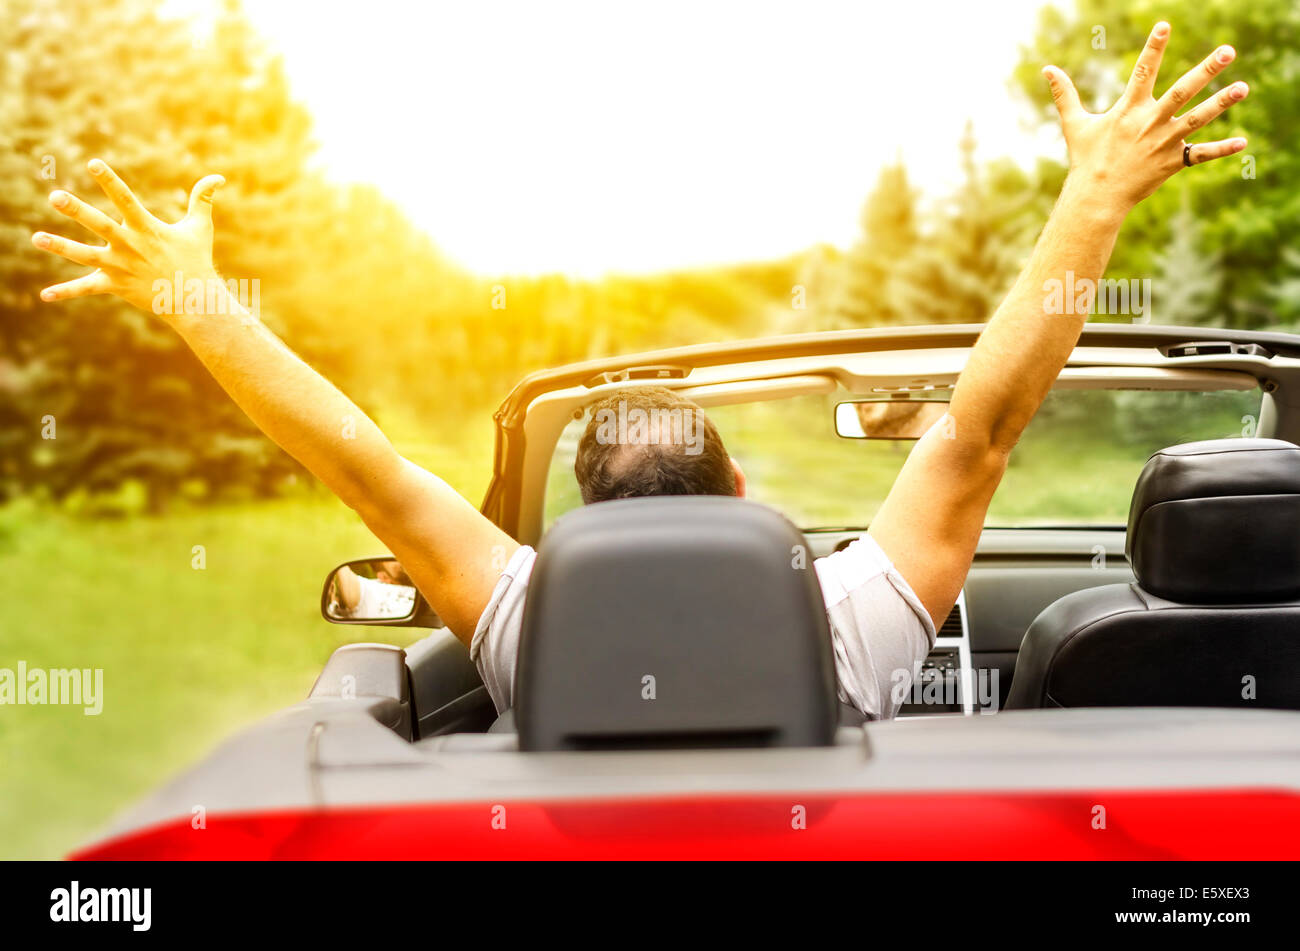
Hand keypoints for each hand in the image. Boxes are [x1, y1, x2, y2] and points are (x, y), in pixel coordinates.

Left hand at [32, 159, 225, 315]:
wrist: (194, 300)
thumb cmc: (196, 260)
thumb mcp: (200, 228)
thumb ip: (203, 200)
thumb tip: (218, 178)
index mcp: (146, 228)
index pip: (124, 198)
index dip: (109, 180)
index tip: (92, 163)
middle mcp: (129, 245)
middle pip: (99, 224)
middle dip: (77, 211)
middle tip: (55, 196)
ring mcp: (120, 266)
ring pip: (85, 255)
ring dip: (60, 247)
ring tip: (37, 238)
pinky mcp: (115, 285)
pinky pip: (87, 288)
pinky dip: (66, 292)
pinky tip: (45, 295)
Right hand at [1044, 21, 1247, 211]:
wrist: (1096, 197)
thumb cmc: (1085, 159)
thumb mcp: (1074, 124)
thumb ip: (1065, 94)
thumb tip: (1046, 69)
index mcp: (1128, 110)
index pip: (1143, 71)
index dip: (1153, 48)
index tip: (1165, 25)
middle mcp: (1149, 123)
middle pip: (1182, 91)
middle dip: (1205, 71)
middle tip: (1227, 51)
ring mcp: (1163, 142)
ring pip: (1197, 119)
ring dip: (1221, 103)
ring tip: (1244, 87)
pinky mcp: (1172, 162)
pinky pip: (1200, 155)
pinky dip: (1222, 150)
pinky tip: (1243, 143)